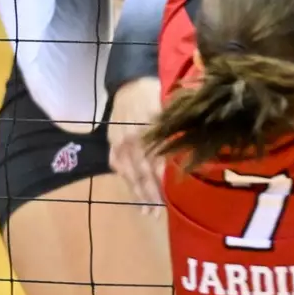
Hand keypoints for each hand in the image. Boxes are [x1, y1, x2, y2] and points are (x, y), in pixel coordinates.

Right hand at [108, 77, 164, 211]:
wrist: (130, 81)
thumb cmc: (155, 94)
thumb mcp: (167, 111)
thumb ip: (173, 135)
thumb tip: (182, 160)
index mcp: (145, 133)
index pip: (155, 164)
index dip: (162, 183)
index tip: (170, 200)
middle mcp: (130, 140)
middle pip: (141, 173)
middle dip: (149, 194)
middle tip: (156, 213)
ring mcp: (118, 142)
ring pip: (128, 173)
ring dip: (137, 193)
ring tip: (145, 211)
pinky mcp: (111, 142)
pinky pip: (116, 164)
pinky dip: (124, 178)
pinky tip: (132, 191)